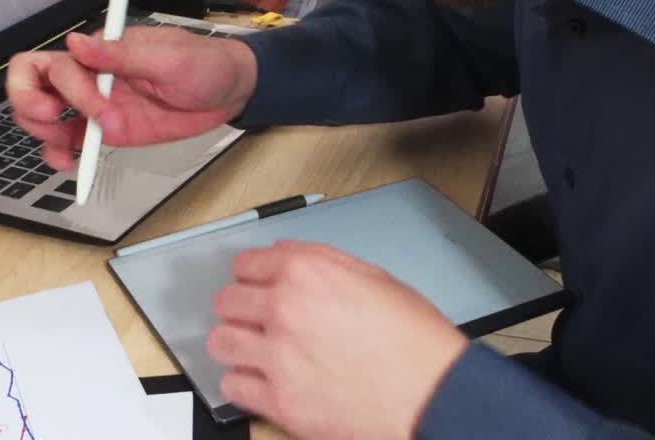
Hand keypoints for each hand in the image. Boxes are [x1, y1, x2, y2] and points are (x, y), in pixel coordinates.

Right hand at [5, 27, 257, 169]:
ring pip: (43, 115)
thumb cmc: (204, 64)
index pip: (55, 63)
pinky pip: (71, 140)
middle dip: (31, 106)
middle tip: (57, 124)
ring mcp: (97, 105)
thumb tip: (78, 42)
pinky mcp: (108, 130)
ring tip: (66, 150)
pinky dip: (59, 152)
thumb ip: (122, 56)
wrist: (231, 92)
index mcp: (103, 52)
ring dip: (41, 132)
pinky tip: (68, 163)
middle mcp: (92, 76)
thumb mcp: (169, 58)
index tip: (87, 107)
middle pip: (34, 85)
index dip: (62, 87)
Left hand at [208, 240, 469, 439]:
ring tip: (251, 348)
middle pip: (227, 301)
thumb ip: (326, 262)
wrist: (433, 397)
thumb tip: (289, 254)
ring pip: (220, 342)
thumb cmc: (416, 342)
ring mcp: (278, 358)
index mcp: (309, 273)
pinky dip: (242, 383)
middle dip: (239, 306)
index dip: (251, 273)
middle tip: (253, 316)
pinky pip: (232, 387)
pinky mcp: (279, 401)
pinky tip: (260, 379)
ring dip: (234, 342)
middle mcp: (286, 310)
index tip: (253, 281)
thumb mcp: (378, 279)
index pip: (247, 263)